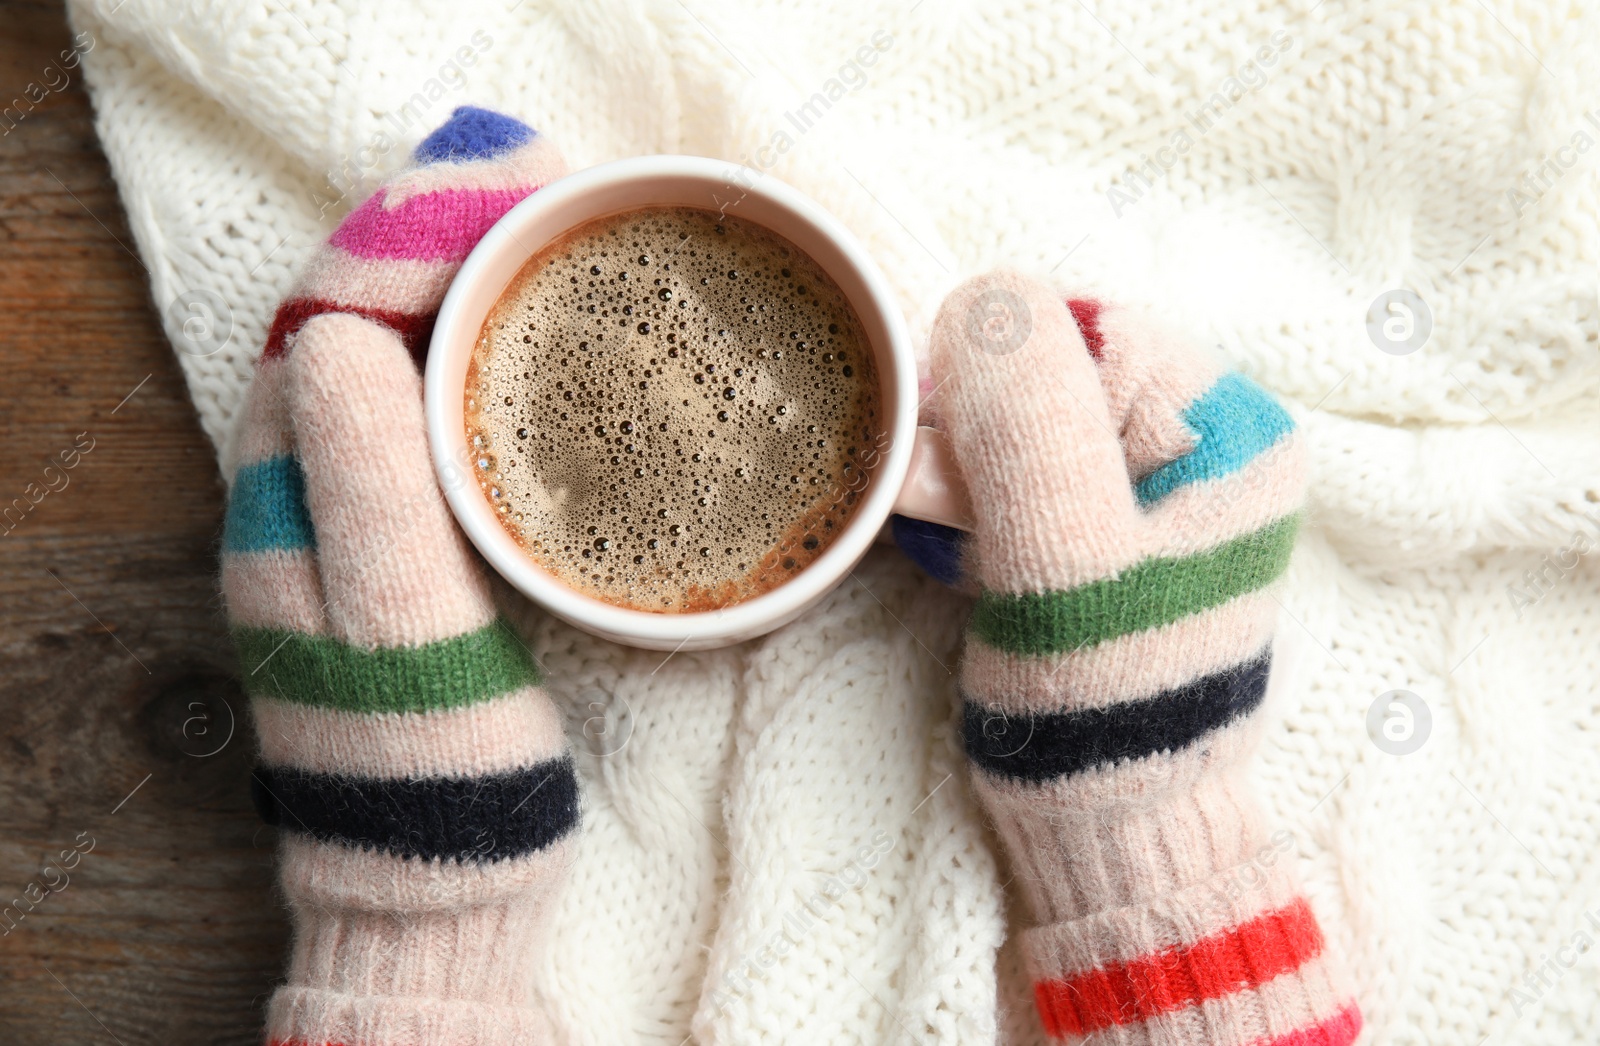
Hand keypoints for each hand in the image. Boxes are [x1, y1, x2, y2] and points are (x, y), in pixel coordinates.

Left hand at [221, 108, 576, 1045]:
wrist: (435, 890)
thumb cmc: (424, 779)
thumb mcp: (401, 640)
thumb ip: (367, 495)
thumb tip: (338, 336)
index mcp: (284, 499)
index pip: (332, 314)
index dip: (412, 229)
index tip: (511, 178)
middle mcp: (303, 492)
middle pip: (360, 315)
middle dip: (442, 229)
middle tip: (546, 179)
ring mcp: (356, 519)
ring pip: (401, 357)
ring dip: (466, 278)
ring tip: (553, 227)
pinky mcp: (412, 547)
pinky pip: (441, 414)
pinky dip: (491, 352)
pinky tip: (550, 342)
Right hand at [931, 272, 1359, 1044]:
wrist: (1105, 822)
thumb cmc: (1103, 705)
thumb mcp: (1067, 564)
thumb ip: (1032, 426)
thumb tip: (991, 295)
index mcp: (1231, 431)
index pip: (1088, 330)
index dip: (995, 376)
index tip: (949, 457)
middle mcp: (1204, 439)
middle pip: (1050, 367)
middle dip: (975, 431)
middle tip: (953, 518)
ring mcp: (1151, 481)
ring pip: (1018, 414)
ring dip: (964, 470)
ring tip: (968, 552)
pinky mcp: (1102, 521)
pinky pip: (1016, 465)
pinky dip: (973, 500)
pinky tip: (971, 557)